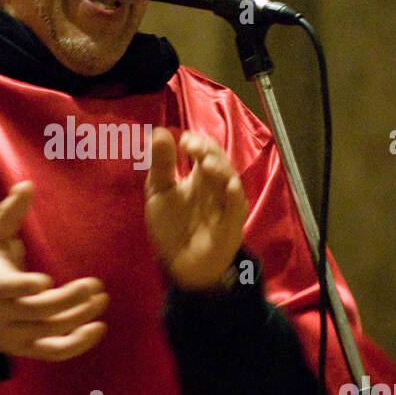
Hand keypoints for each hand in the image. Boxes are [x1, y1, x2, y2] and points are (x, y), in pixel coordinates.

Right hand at [0, 182, 107, 360]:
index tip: (45, 281)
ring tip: (102, 299)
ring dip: (79, 317)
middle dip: (69, 299)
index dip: (23, 287)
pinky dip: (79, 344)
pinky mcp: (28, 350)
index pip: (6, 290)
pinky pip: (54, 352)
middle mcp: (3, 314)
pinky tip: (99, 328)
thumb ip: (8, 214)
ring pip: (50, 332)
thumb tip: (27, 185)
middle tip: (95, 284)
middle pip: (38, 311)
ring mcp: (16, 336)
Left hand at [144, 128, 248, 289]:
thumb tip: (159, 131)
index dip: (197, 142)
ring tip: (206, 163)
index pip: (206, 151)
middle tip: (192, 147)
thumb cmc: (171, 226)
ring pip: (230, 181)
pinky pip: (236, 209)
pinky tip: (228, 187)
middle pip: (219, 162)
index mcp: (200, 176)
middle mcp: (215, 187)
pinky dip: (234, 197)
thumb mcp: (159, 192)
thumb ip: (161, 165)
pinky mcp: (231, 225)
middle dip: (208, 152)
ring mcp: (225, 205)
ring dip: (221, 170)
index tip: (184, 140)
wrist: (178, 263)